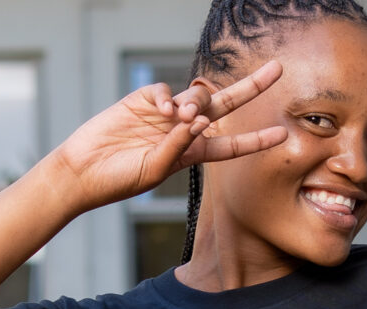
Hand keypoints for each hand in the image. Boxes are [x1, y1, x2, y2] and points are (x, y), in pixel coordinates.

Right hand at [51, 61, 286, 212]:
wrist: (83, 169)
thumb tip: (197, 120)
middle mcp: (183, 131)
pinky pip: (165, 91)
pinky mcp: (143, 100)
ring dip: (195, 104)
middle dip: (251, 88)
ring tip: (181, 118)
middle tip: (277, 70)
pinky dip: (167, 98)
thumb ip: (179, 147)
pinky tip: (162, 111)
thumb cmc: (120, 180)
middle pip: (224, 106)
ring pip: (195, 97)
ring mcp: (164, 114)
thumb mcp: (155, 170)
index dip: (256, 140)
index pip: (231, 145)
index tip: (282, 133)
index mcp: (191, 155)